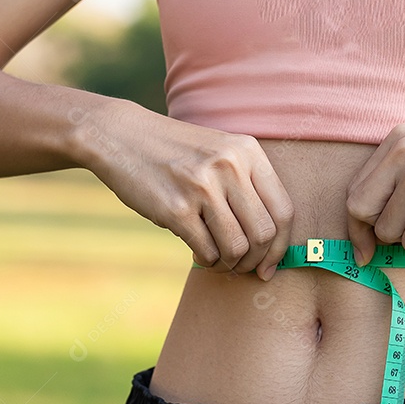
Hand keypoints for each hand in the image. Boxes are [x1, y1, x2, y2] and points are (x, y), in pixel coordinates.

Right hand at [82, 100, 293, 279]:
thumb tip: (270, 245)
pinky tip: (197, 251)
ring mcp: (203, 187)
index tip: (270, 265)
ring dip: (229, 264)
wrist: (121, 136)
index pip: (284, 211)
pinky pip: (207, 251)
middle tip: (241, 267)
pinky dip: (206, 260)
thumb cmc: (175, 152)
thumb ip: (247, 186)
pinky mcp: (176, 208)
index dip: (281, 247)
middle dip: (255, 261)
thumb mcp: (219, 152)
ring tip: (217, 259)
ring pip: (237, 248)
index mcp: (248, 152)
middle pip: (264, 234)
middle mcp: (230, 167)